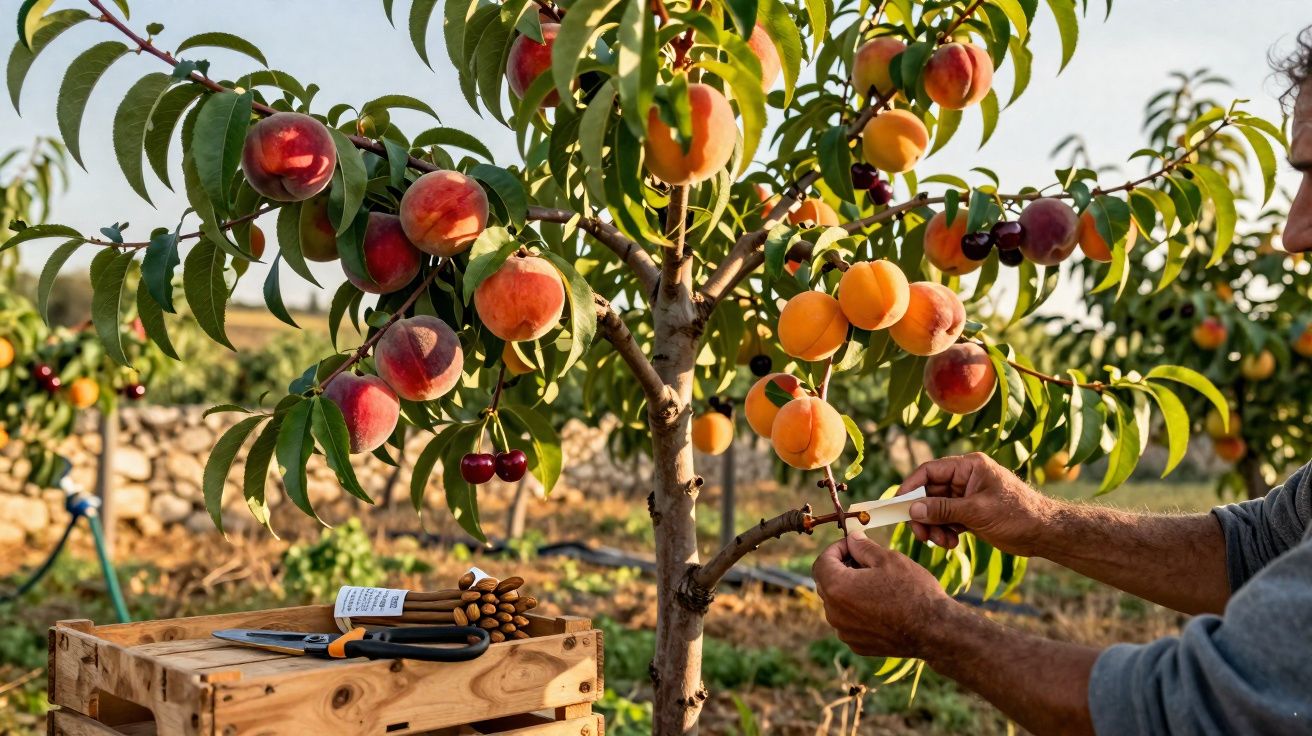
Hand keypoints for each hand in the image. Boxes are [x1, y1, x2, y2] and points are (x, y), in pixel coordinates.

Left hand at [812, 536, 954, 658]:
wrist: (935, 630)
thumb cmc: (913, 591)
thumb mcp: (888, 559)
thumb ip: (862, 547)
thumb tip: (851, 539)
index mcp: (837, 588)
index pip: (822, 562)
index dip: (836, 549)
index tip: (853, 545)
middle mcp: (834, 613)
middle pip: (827, 583)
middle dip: (842, 568)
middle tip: (865, 561)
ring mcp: (845, 632)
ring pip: (837, 603)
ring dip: (850, 590)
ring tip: (876, 583)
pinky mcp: (857, 645)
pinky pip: (849, 622)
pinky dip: (858, 611)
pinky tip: (880, 605)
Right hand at [897, 453, 1055, 556]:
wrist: (1045, 533)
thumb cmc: (1017, 514)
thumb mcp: (977, 512)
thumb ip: (943, 509)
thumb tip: (914, 509)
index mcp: (969, 467)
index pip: (929, 471)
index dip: (910, 487)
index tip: (898, 505)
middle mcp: (966, 479)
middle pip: (929, 493)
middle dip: (924, 514)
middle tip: (922, 534)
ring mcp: (967, 496)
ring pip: (936, 509)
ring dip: (934, 527)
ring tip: (943, 543)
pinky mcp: (971, 514)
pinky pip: (947, 520)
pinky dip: (945, 532)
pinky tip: (952, 543)